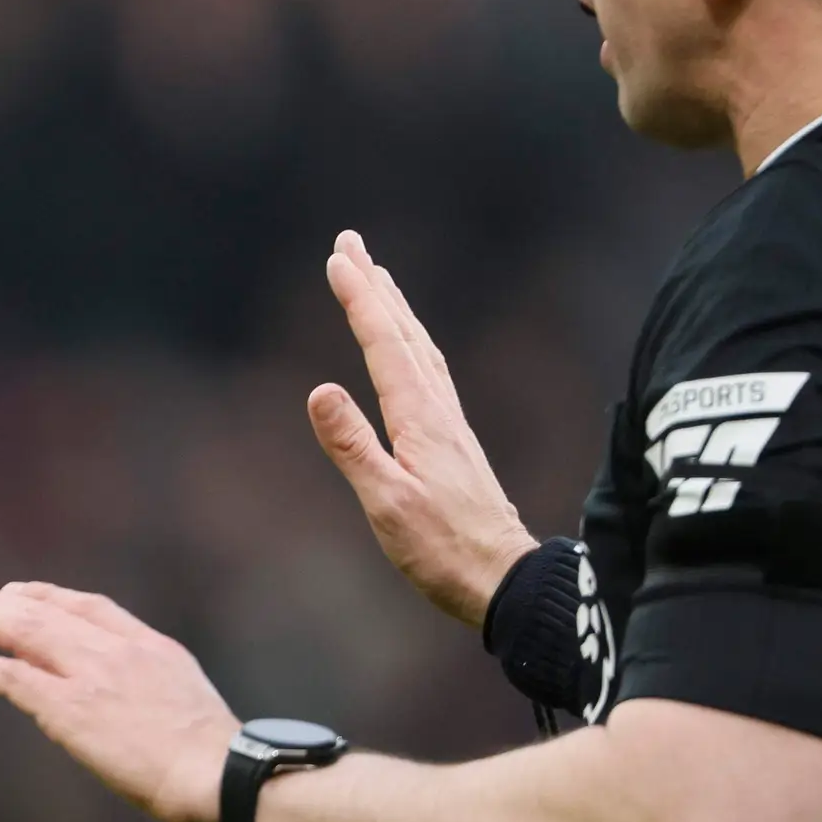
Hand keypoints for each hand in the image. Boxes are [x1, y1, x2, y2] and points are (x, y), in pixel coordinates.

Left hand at [0, 582, 236, 821]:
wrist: (216, 774)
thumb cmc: (213, 757)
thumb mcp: (188, 699)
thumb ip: (154, 684)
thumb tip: (130, 698)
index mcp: (150, 646)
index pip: (90, 606)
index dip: (48, 596)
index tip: (18, 592)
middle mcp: (116, 651)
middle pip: (45, 610)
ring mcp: (90, 676)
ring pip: (22, 631)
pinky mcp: (68, 709)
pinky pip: (13, 676)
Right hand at [306, 232, 533, 627]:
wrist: (502, 577)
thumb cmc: (441, 548)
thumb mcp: (387, 502)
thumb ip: (353, 446)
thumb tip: (319, 389)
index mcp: (418, 418)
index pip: (382, 345)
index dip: (359, 300)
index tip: (337, 260)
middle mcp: (438, 410)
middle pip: (403, 332)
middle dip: (375, 286)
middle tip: (350, 243)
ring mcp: (448, 423)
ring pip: (418, 347)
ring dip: (394, 309)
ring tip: (376, 278)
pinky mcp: (452, 440)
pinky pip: (427, 371)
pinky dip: (409, 342)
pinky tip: (406, 347)